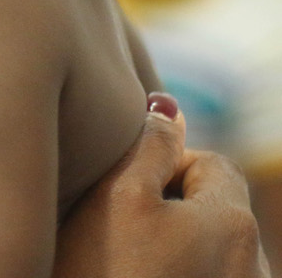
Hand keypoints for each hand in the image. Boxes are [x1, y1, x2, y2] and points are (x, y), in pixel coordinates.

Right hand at [55, 93, 268, 277]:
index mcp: (234, 221)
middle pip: (214, 212)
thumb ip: (146, 146)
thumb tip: (169, 108)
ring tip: (127, 268)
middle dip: (170, 212)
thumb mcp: (114, 199)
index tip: (119, 193)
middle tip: (116, 233)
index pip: (209, 162)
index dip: (160, 167)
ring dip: (174, 252)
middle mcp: (255, 265)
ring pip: (209, 255)